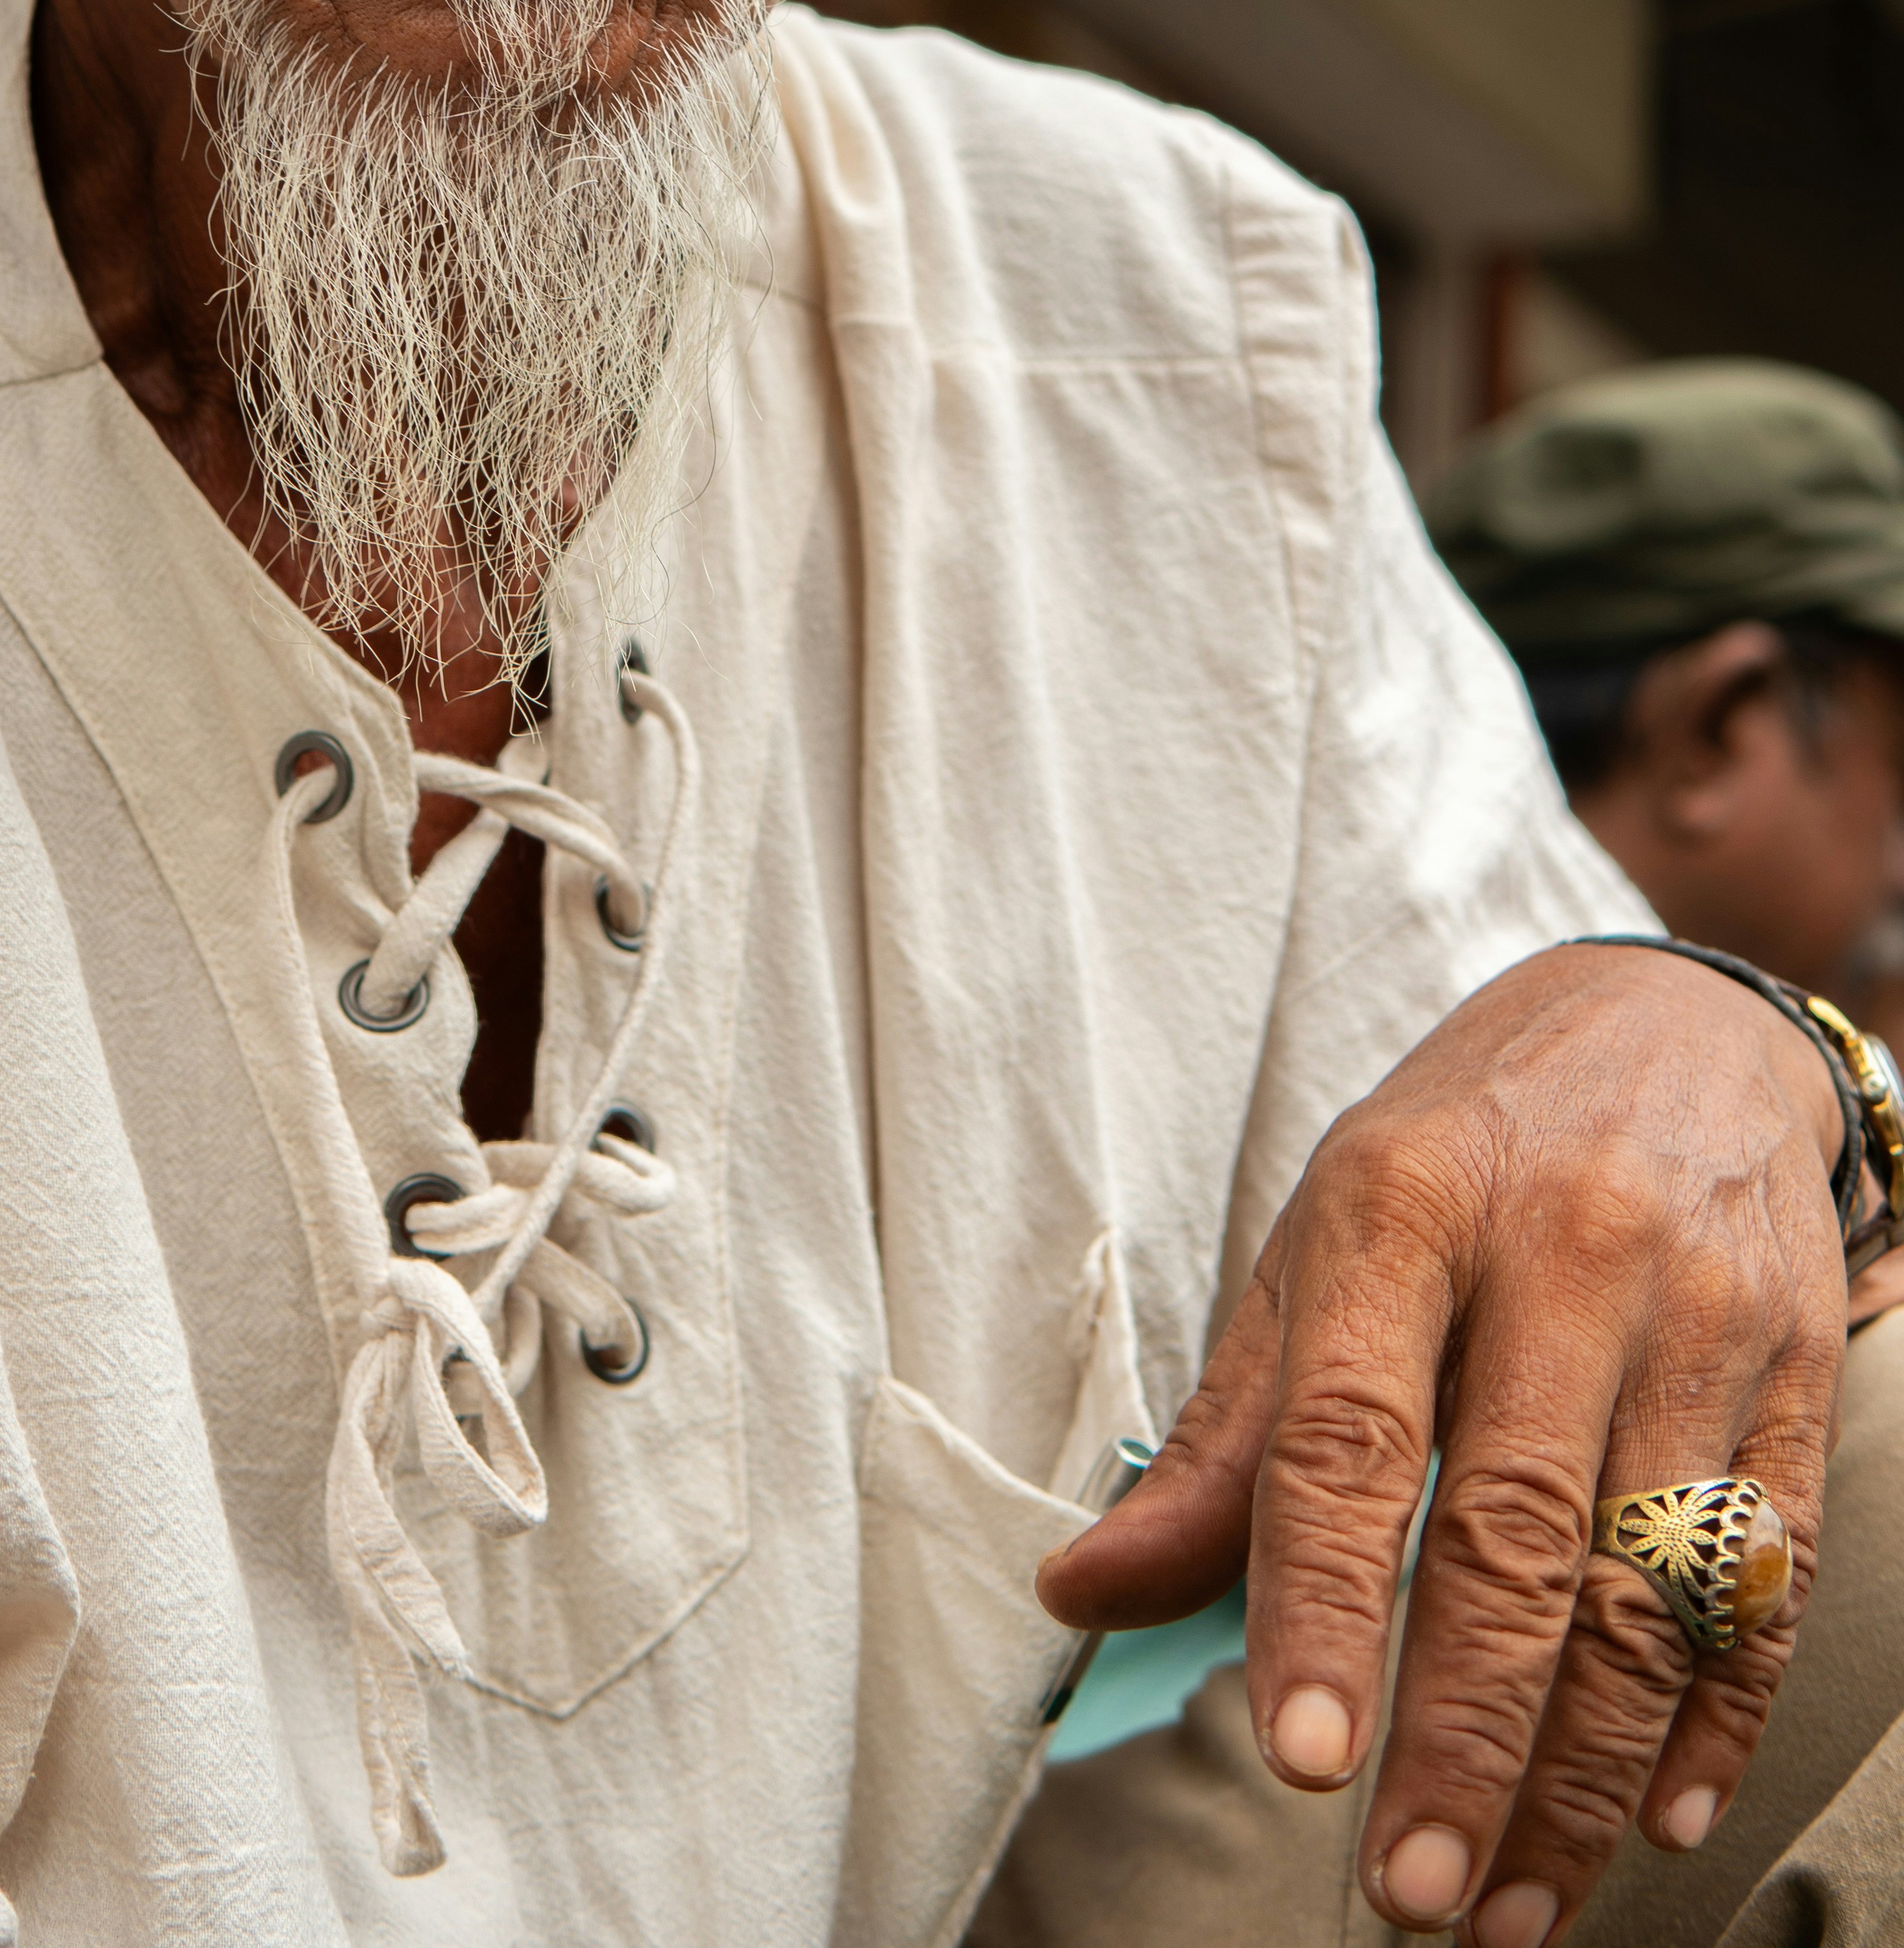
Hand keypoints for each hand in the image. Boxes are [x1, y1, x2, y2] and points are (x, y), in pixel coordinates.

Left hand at [1036, 942, 1849, 1945]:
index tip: (1301, 1755)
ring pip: (1643, 1584)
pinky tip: (1656, 1811)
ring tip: (1514, 1900)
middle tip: (1416, 1889)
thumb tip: (1082, 1591)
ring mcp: (1695, 1310)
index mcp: (1405, 1208)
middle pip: (1513, 1535)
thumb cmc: (1468, 1149)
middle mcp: (1562, 1252)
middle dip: (1464, 1735)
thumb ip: (1226, 1438)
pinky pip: (1758, 1574)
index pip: (1349, 1434)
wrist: (1674, 1016)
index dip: (1320, 1603)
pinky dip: (1712, 1716)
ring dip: (1581, 1771)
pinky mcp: (1793, 1363)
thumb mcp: (1323, 1241)